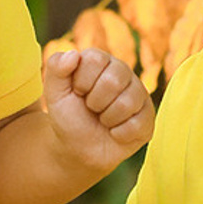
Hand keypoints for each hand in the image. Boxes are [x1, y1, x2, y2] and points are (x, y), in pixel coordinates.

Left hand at [43, 47, 153, 171]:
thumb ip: (56, 69)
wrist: (77, 149)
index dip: (81, 82)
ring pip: (127, 103)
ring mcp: (139, 94)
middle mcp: (123, 72)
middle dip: (94, 102)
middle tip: (92, 108)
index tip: (78, 92)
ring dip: (107, 118)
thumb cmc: (68, 117)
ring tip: (103, 120)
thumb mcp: (55, 93)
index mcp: (101, 61)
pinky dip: (119, 134)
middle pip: (113, 80)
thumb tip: (73, 54)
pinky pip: (137, 124)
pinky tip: (114, 132)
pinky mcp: (148, 117)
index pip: (95, 60)